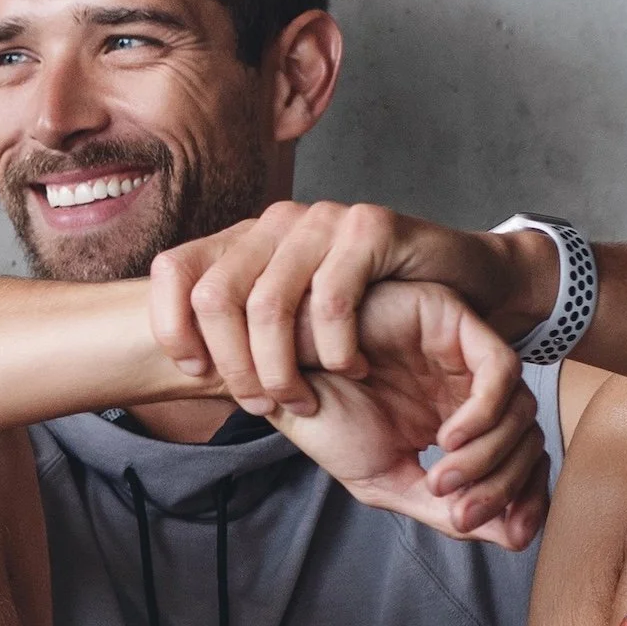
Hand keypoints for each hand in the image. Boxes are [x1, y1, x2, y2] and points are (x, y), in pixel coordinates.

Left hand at [148, 200, 551, 413]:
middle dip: (233, 366)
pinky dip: (335, 349)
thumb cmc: (365, 314)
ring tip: (302, 398)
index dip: (171, 327)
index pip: (172, 270)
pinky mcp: (370, 227)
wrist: (455, 283)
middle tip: (261, 405)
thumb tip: (179, 368)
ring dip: (279, 368)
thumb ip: (238, 333)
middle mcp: (274, 223)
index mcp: (243, 241)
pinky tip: (351, 370)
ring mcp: (321, 220)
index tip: (196, 374)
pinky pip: (332, 299)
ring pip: (268, 303)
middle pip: (214, 296)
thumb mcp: (289, 324)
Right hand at [270, 279, 548, 548]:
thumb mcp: (386, 481)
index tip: (512, 533)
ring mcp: (464, 356)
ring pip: (520, 409)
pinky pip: (499, 371)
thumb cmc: (325, 422)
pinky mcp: (454, 322)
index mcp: (455, 422)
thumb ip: (444, 509)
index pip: (520, 460)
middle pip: (527, 439)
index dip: (527, 498)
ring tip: (439, 478)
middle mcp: (468, 389)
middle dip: (504, 485)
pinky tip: (447, 439)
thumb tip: (514, 537)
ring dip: (487, 457)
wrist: (280, 377)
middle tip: (460, 512)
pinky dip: (484, 414)